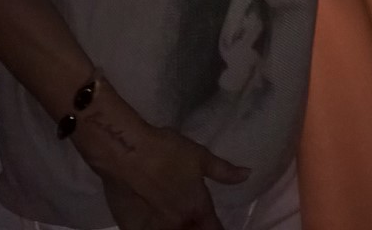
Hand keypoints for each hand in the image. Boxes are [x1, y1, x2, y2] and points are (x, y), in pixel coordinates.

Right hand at [76, 119, 247, 229]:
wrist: (125, 151)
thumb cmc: (165, 150)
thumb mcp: (199, 156)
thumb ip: (223, 171)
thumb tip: (247, 174)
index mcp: (198, 209)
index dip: (216, 229)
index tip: (214, 225)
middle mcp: (179, 225)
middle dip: (197, 229)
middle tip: (194, 221)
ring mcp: (155, 229)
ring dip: (177, 229)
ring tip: (176, 220)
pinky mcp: (132, 229)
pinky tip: (154, 222)